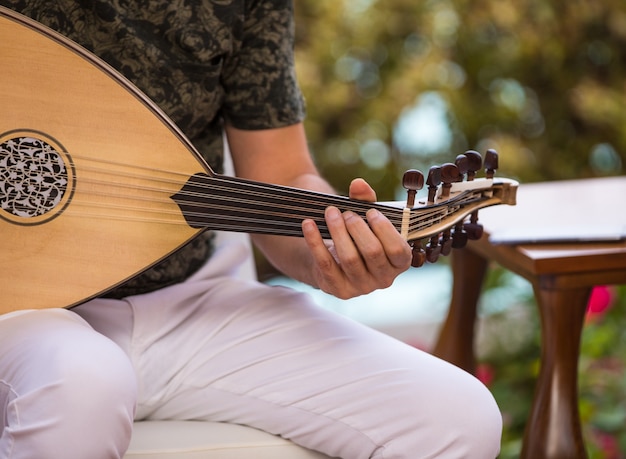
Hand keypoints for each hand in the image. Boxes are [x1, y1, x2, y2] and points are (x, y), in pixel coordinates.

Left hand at [301, 178, 411, 298]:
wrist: (334, 258)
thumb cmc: (358, 235)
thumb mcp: (366, 217)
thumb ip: (366, 200)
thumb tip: (358, 184)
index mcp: (398, 263)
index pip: (398, 250)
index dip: (384, 229)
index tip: (370, 212)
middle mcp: (383, 279)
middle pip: (372, 252)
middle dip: (358, 227)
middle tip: (347, 213)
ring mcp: (360, 287)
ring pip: (349, 258)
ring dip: (338, 231)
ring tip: (330, 213)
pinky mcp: (337, 288)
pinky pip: (325, 264)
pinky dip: (316, 242)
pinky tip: (309, 224)